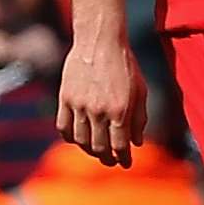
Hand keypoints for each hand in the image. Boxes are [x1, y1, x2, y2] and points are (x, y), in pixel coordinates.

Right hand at [55, 41, 146, 167]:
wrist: (99, 40)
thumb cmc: (124, 64)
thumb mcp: (140, 91)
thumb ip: (139, 118)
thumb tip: (137, 142)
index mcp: (120, 110)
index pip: (120, 146)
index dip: (123, 158)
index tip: (126, 163)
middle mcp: (98, 111)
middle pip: (99, 147)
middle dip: (107, 158)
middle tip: (110, 161)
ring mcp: (79, 105)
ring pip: (80, 140)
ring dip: (89, 150)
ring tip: (95, 150)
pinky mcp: (65, 98)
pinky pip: (63, 126)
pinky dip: (70, 137)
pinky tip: (77, 138)